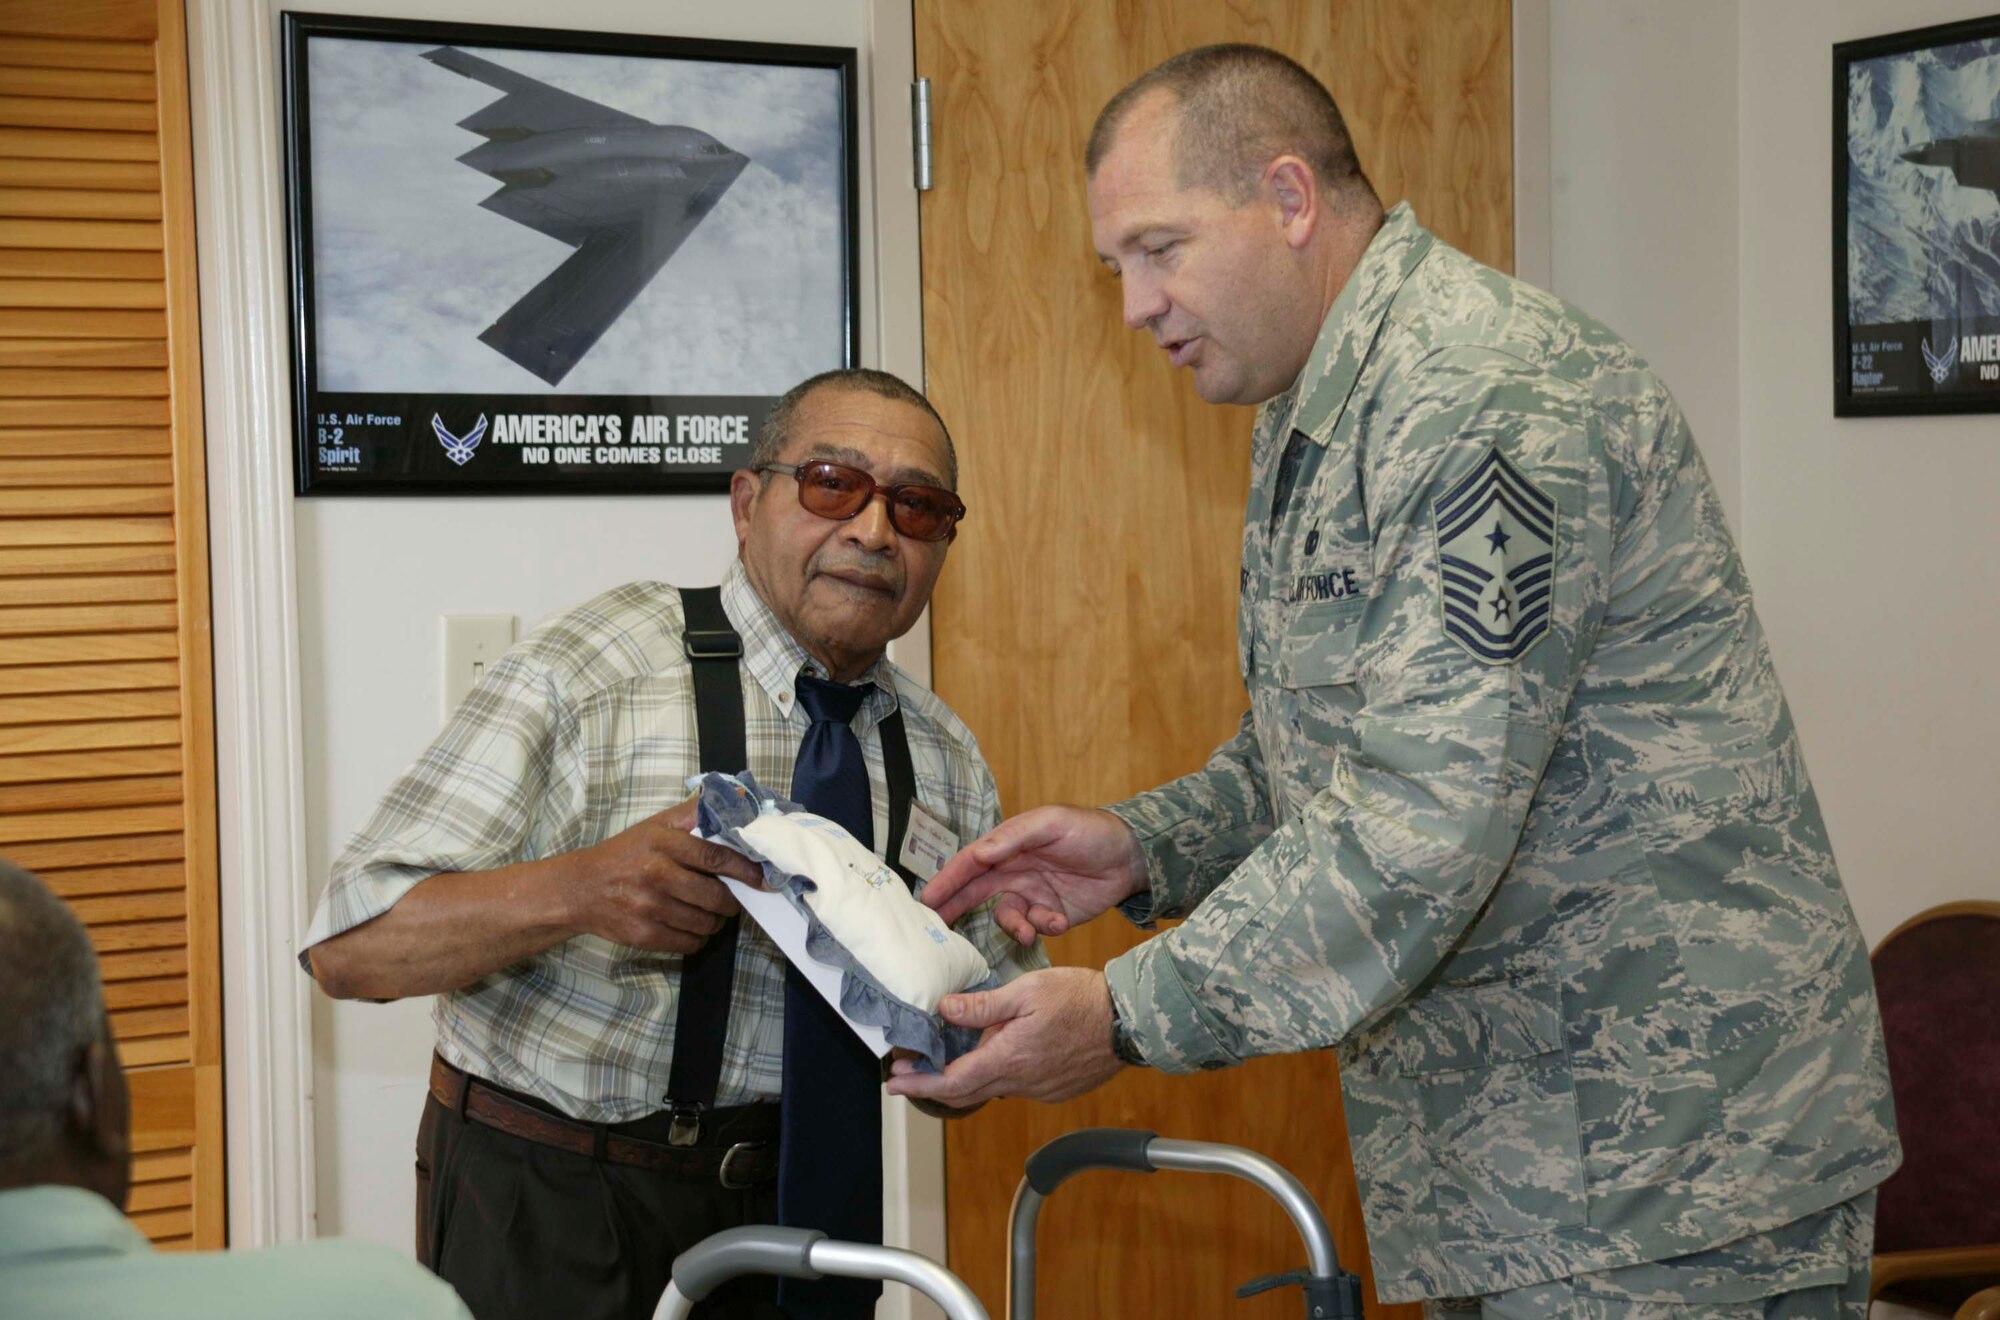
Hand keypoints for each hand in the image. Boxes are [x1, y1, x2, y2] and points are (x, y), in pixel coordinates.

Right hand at [560, 797, 754, 953]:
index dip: (746, 870)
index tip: (763, 878)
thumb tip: (734, 799)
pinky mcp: (643, 935)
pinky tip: (689, 925)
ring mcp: (648, 908)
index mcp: (662, 844)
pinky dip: (696, 937)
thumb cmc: (623, 854)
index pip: (716, 858)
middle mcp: (656, 875)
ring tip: (708, 911)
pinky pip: (688, 943)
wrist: (579, 889)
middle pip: (715, 897)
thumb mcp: (654, 826)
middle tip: (731, 898)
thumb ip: (693, 814)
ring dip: (714, 920)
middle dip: (731, 901)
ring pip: (705, 923)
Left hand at [884, 967, 1123, 1106]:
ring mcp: (1041, 1090)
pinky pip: (1016, 1087)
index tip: (896, 1082)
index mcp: (1009, 1058)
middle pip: (966, 1093)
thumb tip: (944, 1011)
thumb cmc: (1081, 999)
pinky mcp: (1056, 1089)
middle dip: (933, 1085)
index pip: (953, 1081)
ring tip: (948, 1059)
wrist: (1130, 1021)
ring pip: (991, 1090)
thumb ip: (983, 1006)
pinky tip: (995, 1055)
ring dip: (965, 1079)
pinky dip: (996, 1076)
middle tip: (908, 1075)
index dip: (920, 1083)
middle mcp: (1022, 1082)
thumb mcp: (1027, 991)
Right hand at [921, 806, 1146, 943]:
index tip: (926, 900)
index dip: (947, 880)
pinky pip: (1035, 927)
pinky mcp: (1051, 914)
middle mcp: (1015, 871)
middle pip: (976, 893)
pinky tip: (1060, 921)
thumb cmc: (1091, 831)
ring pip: (1007, 917)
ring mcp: (1033, 894)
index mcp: (1010, 846)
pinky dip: (1043, 928)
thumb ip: (1015, 837)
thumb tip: (980, 853)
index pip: (970, 863)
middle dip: (957, 910)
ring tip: (1029, 930)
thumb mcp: (1052, 823)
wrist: (1131, 858)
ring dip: (1014, 926)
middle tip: (938, 929)